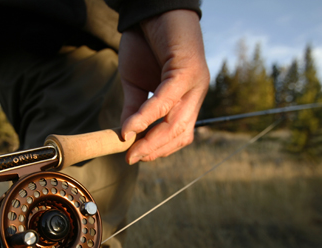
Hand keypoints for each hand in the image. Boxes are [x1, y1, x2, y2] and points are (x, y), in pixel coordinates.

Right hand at [118, 9, 209, 164]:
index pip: (178, 135)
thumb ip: (134, 108)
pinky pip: (165, 100)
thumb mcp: (135, 83)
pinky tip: (132, 125)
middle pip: (180, 134)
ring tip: (131, 147)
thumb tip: (126, 135)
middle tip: (131, 158)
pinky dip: (147, 116)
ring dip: (153, 140)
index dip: (158, 150)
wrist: (149, 10)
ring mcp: (195, 83)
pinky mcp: (187, 69)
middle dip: (155, 150)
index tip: (136, 156)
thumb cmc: (145, 43)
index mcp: (186, 99)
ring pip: (177, 123)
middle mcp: (195, 94)